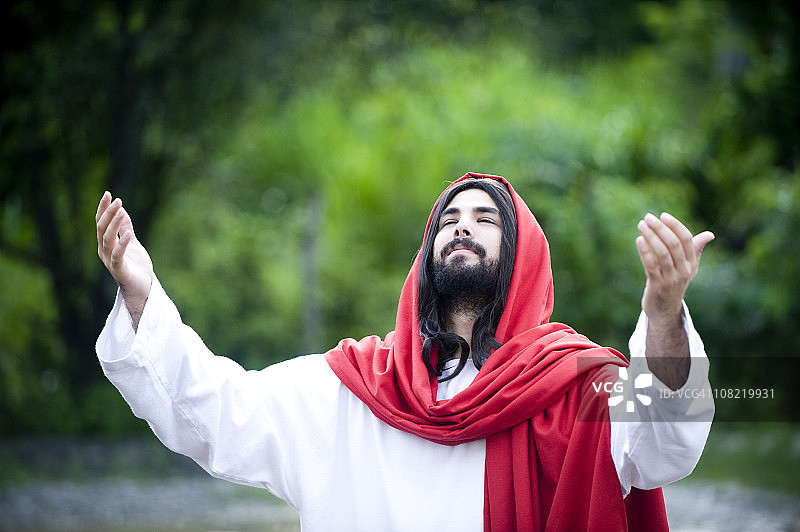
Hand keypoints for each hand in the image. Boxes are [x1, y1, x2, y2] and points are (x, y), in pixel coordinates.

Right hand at [96, 191, 153, 323]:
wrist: (142, 289)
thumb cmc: (136, 266)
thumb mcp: (131, 243)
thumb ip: (126, 229)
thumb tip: (122, 211)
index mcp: (106, 244)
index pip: (101, 223)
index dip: (103, 209)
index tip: (108, 194)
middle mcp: (104, 251)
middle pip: (102, 228)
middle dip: (108, 213)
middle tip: (116, 200)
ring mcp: (110, 261)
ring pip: (107, 239)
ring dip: (114, 223)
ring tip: (120, 210)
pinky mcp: (119, 269)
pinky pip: (118, 255)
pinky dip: (122, 243)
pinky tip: (129, 234)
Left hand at [636, 212, 713, 326]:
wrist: (665, 309)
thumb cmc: (675, 282)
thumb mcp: (688, 267)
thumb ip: (696, 249)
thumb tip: (710, 235)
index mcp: (692, 263)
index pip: (687, 240)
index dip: (675, 226)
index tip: (663, 215)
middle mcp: (684, 270)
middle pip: (674, 244)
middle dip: (660, 229)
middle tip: (648, 217)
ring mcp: (671, 278)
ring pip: (662, 253)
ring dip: (651, 237)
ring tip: (641, 225)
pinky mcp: (657, 285)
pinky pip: (651, 265)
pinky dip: (645, 251)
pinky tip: (639, 240)